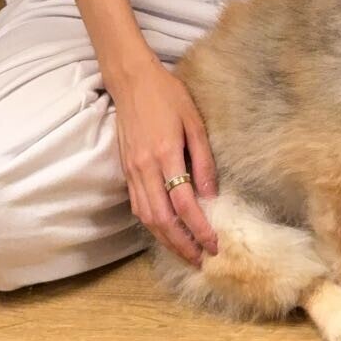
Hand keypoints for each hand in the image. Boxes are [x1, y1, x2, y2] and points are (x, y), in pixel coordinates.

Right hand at [109, 52, 218, 265]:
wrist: (131, 80)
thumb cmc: (167, 95)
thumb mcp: (194, 122)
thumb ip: (203, 160)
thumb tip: (212, 195)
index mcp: (165, 155)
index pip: (184, 204)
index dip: (200, 229)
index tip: (214, 244)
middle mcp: (145, 168)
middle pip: (162, 220)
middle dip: (182, 244)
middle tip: (201, 259)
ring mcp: (132, 171)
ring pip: (147, 218)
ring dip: (165, 240)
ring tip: (185, 252)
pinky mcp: (125, 170)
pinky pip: (137, 206)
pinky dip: (151, 224)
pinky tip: (164, 231)